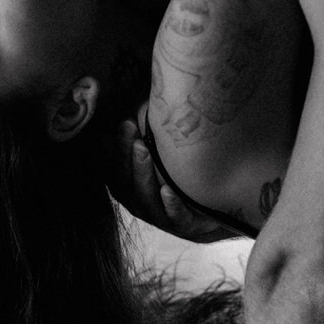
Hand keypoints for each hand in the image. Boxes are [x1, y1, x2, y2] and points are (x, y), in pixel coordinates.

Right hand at [108, 118, 241, 242]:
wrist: (212, 211)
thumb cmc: (180, 175)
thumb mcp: (162, 154)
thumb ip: (148, 132)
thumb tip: (138, 97)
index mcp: (128, 184)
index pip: (112, 165)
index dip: (112, 144)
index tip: (120, 120)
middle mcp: (138, 201)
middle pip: (124, 178)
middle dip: (124, 151)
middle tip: (129, 126)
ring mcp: (159, 216)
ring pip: (144, 198)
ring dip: (142, 173)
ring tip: (143, 149)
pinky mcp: (183, 226)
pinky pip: (175, 217)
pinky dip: (171, 204)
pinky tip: (168, 190)